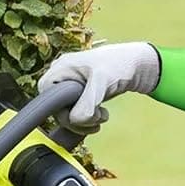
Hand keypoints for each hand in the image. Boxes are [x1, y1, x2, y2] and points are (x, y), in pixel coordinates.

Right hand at [36, 42, 159, 133]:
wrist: (137, 65)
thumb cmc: (120, 64)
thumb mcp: (102, 82)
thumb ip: (87, 102)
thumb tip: (75, 120)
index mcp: (60, 68)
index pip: (47, 98)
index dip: (63, 111)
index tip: (83, 112)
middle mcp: (62, 76)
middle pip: (58, 110)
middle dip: (79, 119)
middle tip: (98, 118)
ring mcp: (70, 86)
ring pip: (68, 114)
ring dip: (86, 121)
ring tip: (103, 115)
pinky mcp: (80, 94)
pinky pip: (77, 113)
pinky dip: (89, 118)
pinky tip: (102, 114)